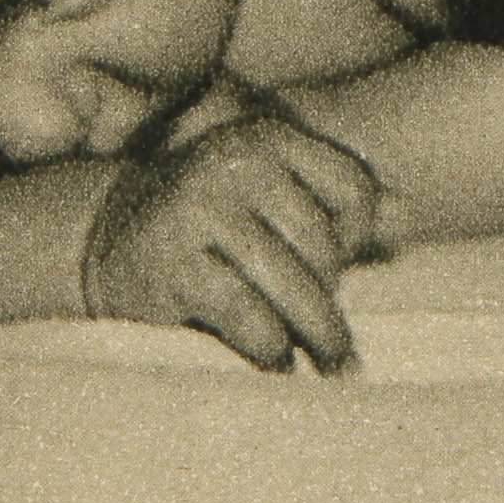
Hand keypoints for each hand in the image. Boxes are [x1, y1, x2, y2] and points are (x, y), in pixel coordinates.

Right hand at [85, 108, 380, 372]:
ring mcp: (200, 209)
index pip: (353, 190)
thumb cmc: (207, 230)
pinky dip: (270, 349)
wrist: (101, 241)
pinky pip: (249, 317)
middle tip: (330, 340)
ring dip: (313, 336)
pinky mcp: (173, 263)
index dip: (357, 239)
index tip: (336, 271)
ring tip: (324, 365)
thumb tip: (402, 230)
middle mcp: (235, 162)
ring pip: (292, 287)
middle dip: (329, 300)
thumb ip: (320, 211)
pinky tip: (274, 363)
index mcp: (265, 138)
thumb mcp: (261, 199)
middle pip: (323, 248)